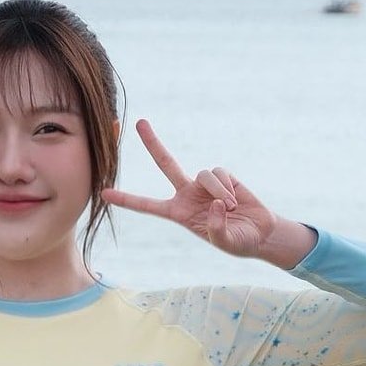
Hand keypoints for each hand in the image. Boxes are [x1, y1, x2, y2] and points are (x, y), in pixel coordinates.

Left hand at [101, 121, 310, 265]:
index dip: (128, 200)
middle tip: (140, 122)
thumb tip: (214, 203)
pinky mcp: (222, 177)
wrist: (261, 233)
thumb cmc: (240, 242)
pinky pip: (219, 174)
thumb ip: (218, 229)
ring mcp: (204, 184)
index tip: (104, 193)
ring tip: (229, 209)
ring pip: (204, 174)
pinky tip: (235, 201)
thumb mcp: (227, 243)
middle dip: (153, 143)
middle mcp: (187, 194)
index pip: (148, 205)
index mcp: (179, 213)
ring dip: (218, 192)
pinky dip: (226, 188)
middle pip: (166, 164)